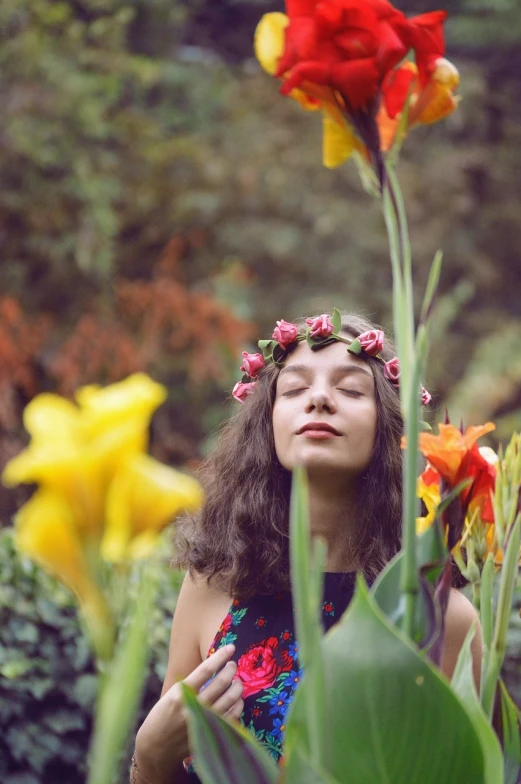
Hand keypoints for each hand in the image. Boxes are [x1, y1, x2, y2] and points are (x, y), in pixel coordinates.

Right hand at [134, 645, 242, 782]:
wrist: (156, 748)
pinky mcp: (210, 734)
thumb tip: (215, 667)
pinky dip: (238, 705)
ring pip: (230, 698)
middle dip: (231, 669)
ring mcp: (203, 721)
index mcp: (180, 693)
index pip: (205, 669)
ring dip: (237, 686)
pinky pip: (231, 717)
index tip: (230, 647)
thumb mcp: (171, 695)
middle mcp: (192, 706)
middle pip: (221, 682)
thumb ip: (191, 684)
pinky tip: (237, 700)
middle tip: (233, 665)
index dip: (220, 656)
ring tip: (237, 681)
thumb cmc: (162, 716)